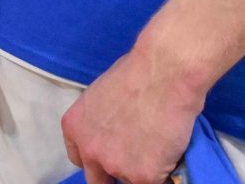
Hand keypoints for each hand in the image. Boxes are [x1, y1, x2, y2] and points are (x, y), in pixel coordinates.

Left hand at [60, 47, 204, 183]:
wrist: (164, 73)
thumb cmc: (137, 72)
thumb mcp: (101, 95)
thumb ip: (101, 121)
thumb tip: (113, 129)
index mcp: (75, 127)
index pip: (79, 158)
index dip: (97, 159)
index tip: (110, 156)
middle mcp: (89, 150)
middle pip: (97, 178)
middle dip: (114, 172)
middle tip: (134, 159)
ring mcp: (115, 166)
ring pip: (129, 179)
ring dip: (141, 169)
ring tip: (158, 146)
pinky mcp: (142, 176)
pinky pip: (154, 182)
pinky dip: (163, 173)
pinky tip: (170, 152)